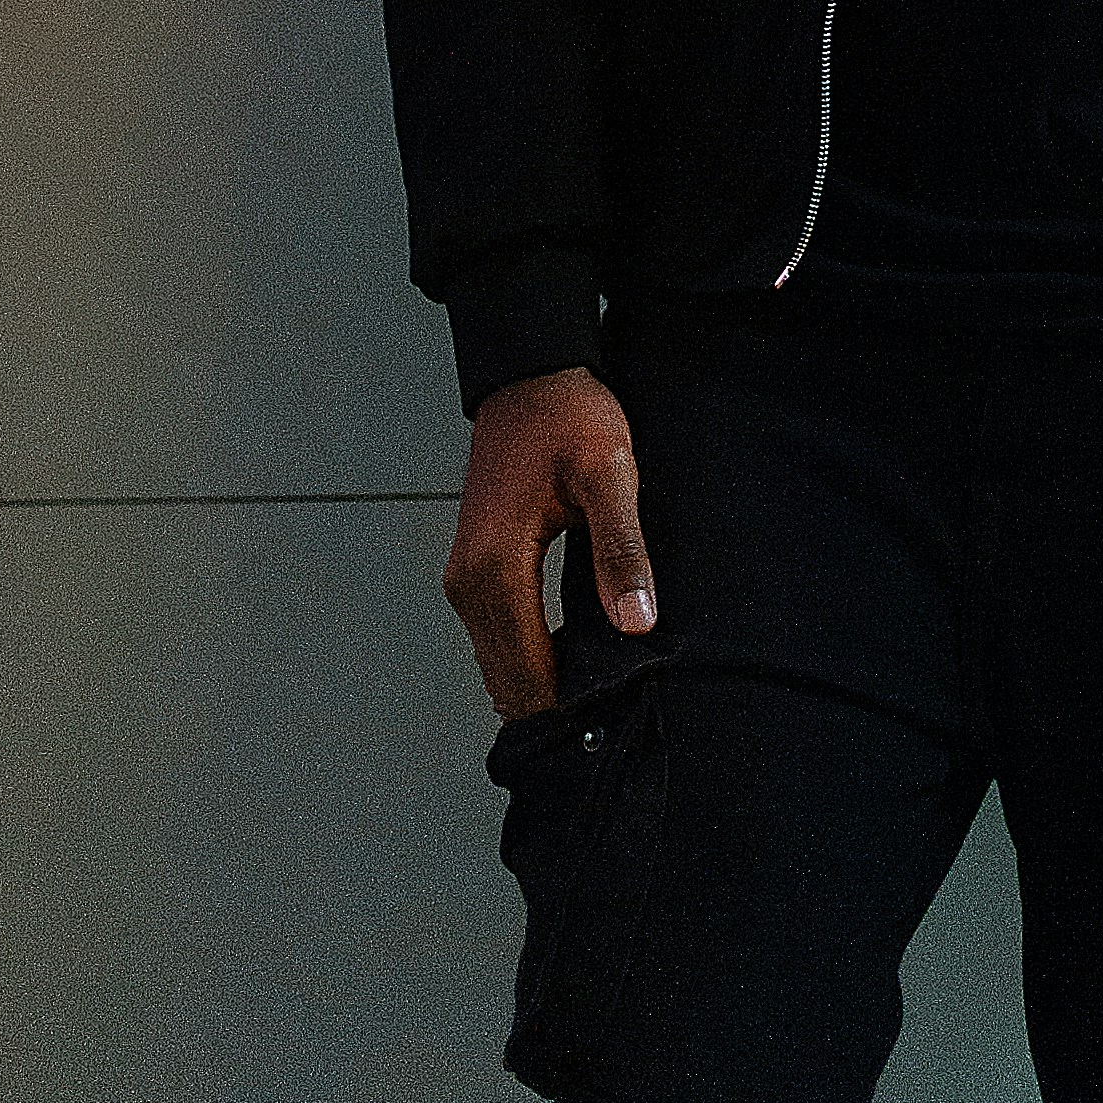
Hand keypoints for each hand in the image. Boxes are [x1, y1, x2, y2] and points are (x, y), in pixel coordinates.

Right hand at [442, 364, 658, 720]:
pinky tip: (570, 667)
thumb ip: (620, 549)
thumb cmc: (569, 415)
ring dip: (539, 688)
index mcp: (496, 568)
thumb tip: (637, 622)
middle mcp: (468, 583)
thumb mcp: (609, 473)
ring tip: (599, 706)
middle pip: (507, 680)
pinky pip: (497, 638)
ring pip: (498, 664)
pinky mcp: (475, 568)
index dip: (567, 710)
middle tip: (612, 730)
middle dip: (554, 710)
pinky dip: (527, 661)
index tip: (610, 732)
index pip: (528, 673)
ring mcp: (466, 577)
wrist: (530, 371)